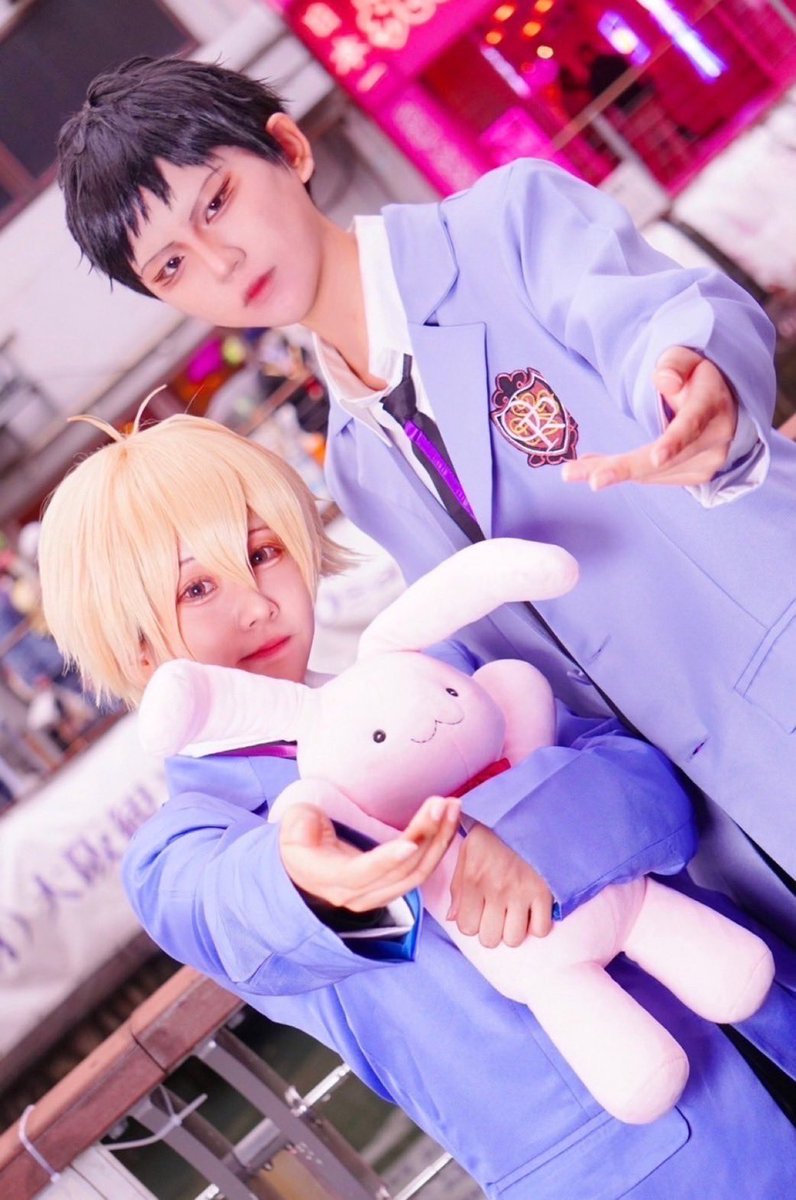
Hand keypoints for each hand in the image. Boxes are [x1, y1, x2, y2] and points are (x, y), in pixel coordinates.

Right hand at [279, 795, 459, 912]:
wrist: (302, 867)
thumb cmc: (299, 843)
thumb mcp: (293, 828)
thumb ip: (299, 825)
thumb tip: (308, 823)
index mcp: (333, 880)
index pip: (365, 872)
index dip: (388, 859)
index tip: (410, 843)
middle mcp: (360, 894)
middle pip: (402, 870)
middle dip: (426, 836)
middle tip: (441, 804)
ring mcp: (379, 894)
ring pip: (418, 872)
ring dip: (440, 839)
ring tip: (453, 807)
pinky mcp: (393, 885)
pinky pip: (422, 869)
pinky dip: (438, 845)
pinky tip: (448, 820)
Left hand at [447, 822, 552, 945]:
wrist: (527, 811)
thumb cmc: (494, 832)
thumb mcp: (468, 851)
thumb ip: (457, 886)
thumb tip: (452, 918)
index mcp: (472, 879)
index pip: (466, 927)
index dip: (473, 923)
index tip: (480, 912)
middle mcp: (494, 890)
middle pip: (489, 939)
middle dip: (492, 931)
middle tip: (498, 915)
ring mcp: (520, 892)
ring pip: (513, 939)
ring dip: (514, 930)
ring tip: (516, 914)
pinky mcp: (543, 891)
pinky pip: (540, 930)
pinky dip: (537, 925)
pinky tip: (533, 911)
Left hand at [561, 347, 738, 489]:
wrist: (725, 405)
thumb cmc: (698, 377)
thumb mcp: (688, 358)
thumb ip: (675, 364)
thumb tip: (663, 380)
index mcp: (712, 406)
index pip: (692, 424)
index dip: (674, 442)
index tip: (656, 457)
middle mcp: (714, 441)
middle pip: (661, 460)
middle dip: (619, 468)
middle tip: (576, 474)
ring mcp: (707, 464)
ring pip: (651, 474)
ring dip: (613, 470)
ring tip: (573, 470)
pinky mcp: (696, 478)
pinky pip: (653, 478)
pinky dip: (626, 473)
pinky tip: (599, 468)